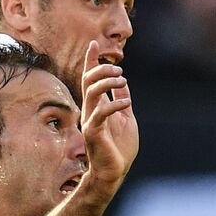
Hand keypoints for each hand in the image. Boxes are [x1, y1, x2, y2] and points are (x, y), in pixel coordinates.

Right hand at [78, 40, 137, 194]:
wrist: (114, 172)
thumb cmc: (118, 148)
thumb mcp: (126, 119)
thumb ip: (122, 101)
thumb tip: (124, 86)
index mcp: (97, 105)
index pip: (90, 78)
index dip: (91, 61)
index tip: (93, 44)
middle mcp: (90, 110)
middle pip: (88, 80)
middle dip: (101, 69)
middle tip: (119, 69)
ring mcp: (90, 120)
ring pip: (91, 92)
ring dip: (107, 82)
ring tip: (122, 80)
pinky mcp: (93, 132)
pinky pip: (101, 113)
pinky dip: (114, 104)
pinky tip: (126, 102)